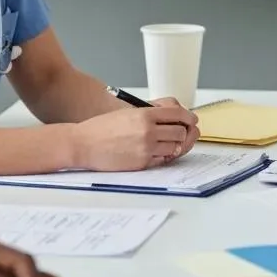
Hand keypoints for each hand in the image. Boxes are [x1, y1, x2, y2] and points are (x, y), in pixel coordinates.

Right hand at [72, 103, 198, 170]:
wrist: (84, 144)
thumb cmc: (103, 128)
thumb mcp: (129, 112)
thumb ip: (151, 113)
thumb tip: (174, 116)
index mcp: (145, 114)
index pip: (178, 113)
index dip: (188, 117)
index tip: (192, 120)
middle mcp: (148, 131)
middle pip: (180, 132)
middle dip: (183, 133)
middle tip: (182, 133)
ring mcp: (145, 148)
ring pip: (174, 147)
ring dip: (175, 145)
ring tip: (169, 143)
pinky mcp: (141, 163)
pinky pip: (163, 160)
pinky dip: (164, 156)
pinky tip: (159, 152)